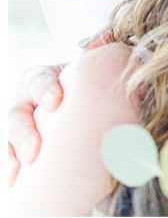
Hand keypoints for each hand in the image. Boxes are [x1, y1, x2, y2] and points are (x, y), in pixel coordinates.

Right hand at [7, 30, 109, 185]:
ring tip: (26, 165)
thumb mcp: (93, 67)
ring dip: (14, 152)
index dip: (45, 88)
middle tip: (34, 149)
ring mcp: (23, 125)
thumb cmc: (92, 83)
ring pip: (10, 136)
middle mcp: (28, 101)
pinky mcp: (21, 146)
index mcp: (44, 78)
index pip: (38, 79)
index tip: (55, 100)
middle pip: (16, 112)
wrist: (88, 102)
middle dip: (24, 131)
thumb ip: (99, 53)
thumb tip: (107, 37)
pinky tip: (15, 180)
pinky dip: (11, 168)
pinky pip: (10, 157)